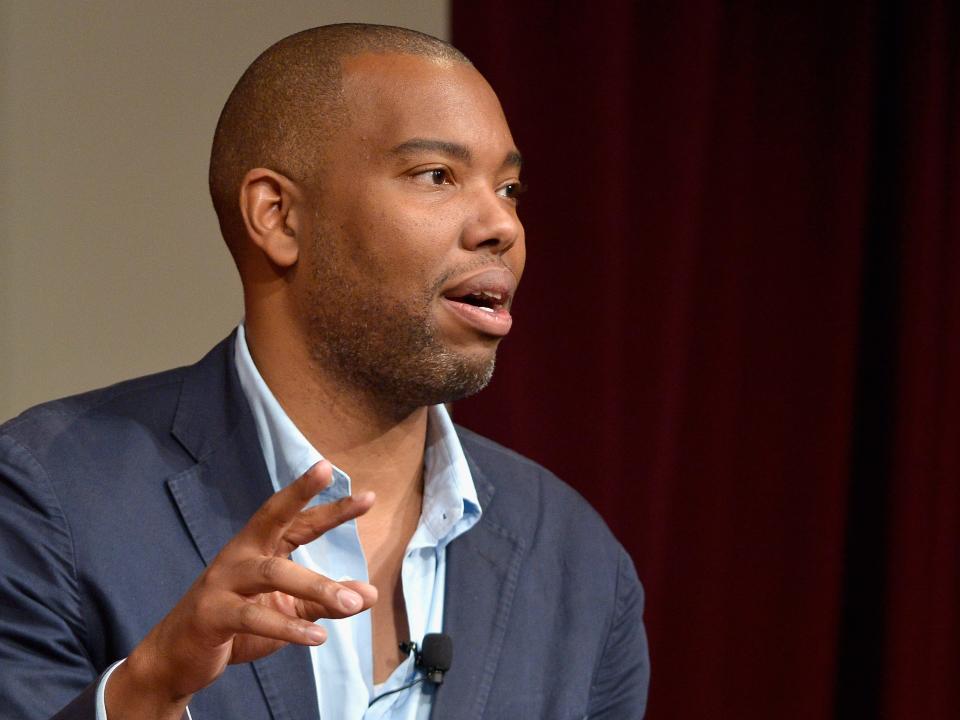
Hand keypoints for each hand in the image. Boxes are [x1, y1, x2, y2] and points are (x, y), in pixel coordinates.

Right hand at [106, 461, 376, 718]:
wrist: (177, 657)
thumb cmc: (237, 623)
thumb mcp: (288, 610)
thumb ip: (325, 601)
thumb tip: (369, 595)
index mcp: (259, 547)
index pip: (299, 520)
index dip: (332, 508)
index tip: (369, 498)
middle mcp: (240, 554)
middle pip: (274, 517)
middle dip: (304, 496)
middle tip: (339, 481)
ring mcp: (223, 581)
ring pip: (273, 572)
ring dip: (317, 586)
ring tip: (352, 603)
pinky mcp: (212, 613)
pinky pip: (254, 616)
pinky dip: (288, 628)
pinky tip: (318, 637)